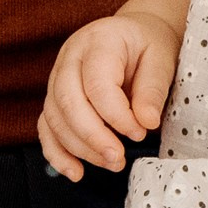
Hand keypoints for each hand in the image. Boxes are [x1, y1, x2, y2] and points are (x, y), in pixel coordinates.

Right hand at [39, 7, 181, 177]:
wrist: (133, 35)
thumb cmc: (147, 45)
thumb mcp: (161, 59)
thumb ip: (153, 90)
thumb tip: (146, 123)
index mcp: (98, 41)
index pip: (97, 84)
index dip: (116, 115)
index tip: (140, 133)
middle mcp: (70, 58)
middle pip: (68, 102)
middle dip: (92, 137)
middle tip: (118, 158)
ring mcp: (57, 78)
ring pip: (55, 118)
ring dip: (80, 148)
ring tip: (112, 163)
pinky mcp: (54, 98)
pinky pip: (46, 128)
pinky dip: (57, 153)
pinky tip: (75, 172)